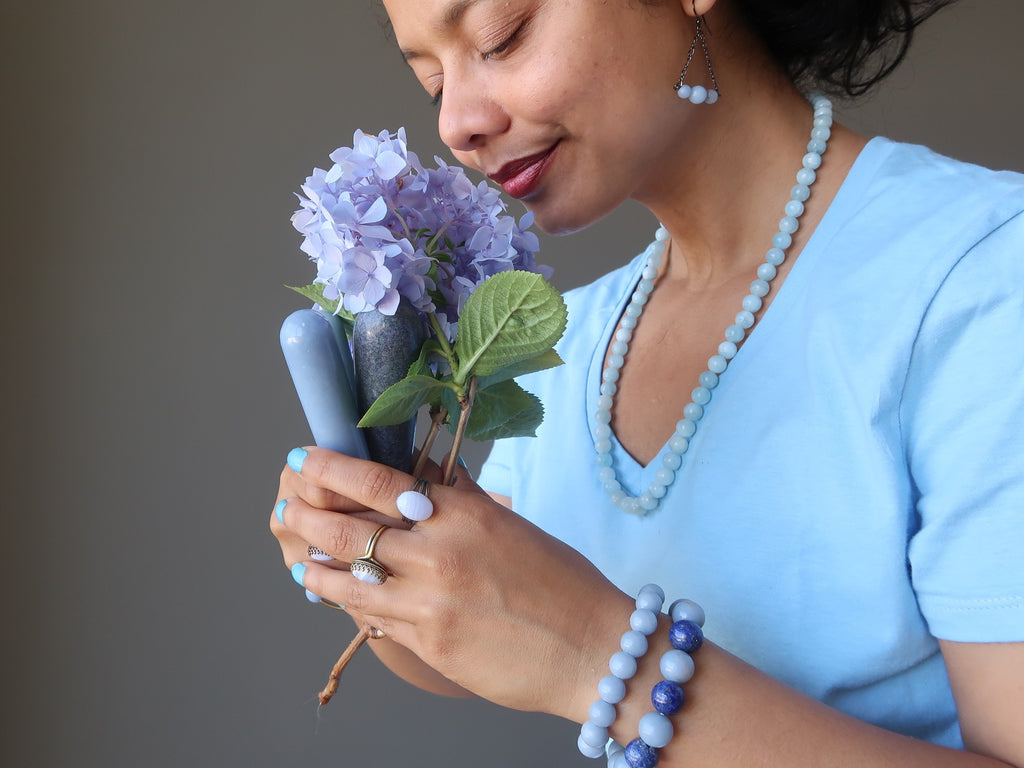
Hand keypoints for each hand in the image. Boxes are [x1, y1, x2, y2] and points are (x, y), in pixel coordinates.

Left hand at [270, 445, 631, 718]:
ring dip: (315, 562)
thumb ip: (466, 501)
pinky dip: (346, 600)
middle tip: (288, 505)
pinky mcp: (430, 646)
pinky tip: (331, 591)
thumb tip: (434, 474)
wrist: (591, 649)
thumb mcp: (514, 526)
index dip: (332, 468)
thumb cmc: (563, 583)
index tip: (305, 458)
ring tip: (298, 553)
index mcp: (465, 514)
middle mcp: (440, 553)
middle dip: (308, 513)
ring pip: (349, 578)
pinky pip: (372, 618)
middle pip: (350, 528)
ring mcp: (431, 604)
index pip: (380, 482)